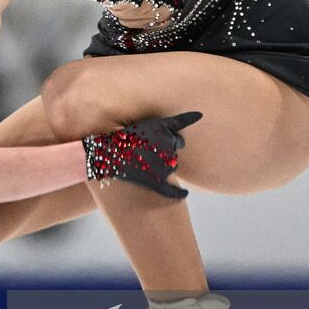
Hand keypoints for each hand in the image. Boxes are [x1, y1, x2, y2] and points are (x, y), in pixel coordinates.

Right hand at [82, 111, 201, 198]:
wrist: (106, 152)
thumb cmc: (129, 135)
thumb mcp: (154, 123)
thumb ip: (180, 119)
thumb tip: (202, 113)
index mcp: (168, 135)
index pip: (180, 141)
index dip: (167, 141)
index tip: (155, 142)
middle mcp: (168, 151)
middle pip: (175, 155)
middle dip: (165, 153)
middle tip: (146, 151)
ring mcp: (162, 168)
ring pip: (172, 169)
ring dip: (162, 166)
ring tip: (142, 161)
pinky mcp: (156, 183)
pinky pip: (173, 192)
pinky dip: (179, 194)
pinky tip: (184, 194)